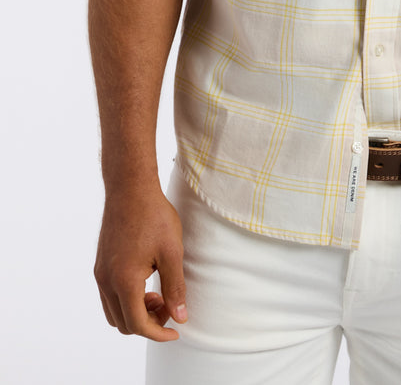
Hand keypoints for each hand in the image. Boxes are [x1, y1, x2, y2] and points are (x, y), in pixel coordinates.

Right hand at [94, 185, 186, 340]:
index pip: (138, 324)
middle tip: (168, 303)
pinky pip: (109, 296)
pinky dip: (127, 300)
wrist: (130, 188)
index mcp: (124, 281)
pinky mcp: (100, 264)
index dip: (158, 333)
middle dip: (148, 323)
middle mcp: (106, 281)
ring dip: (136, 312)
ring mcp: (100, 273)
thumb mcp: (172, 252)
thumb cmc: (154, 216)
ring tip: (158, 292)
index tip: (176, 330)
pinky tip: (146, 280)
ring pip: (113, 312)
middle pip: (123, 324)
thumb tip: (180, 317)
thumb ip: (175, 288)